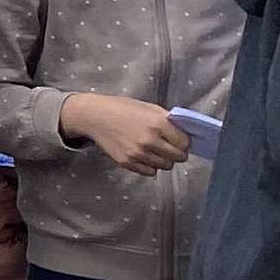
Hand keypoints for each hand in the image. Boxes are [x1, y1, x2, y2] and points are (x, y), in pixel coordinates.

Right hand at [66, 95, 198, 173]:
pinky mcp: (127, 162)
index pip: (185, 143)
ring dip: (163, 159)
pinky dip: (150, 166)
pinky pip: (150, 172)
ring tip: (155, 150)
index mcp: (158, 123)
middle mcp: (150, 140)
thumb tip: (184, 132)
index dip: (184, 141)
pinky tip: (144, 155)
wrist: (94, 116)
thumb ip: (167, 120)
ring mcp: (138, 153)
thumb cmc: (121, 108)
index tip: (179, 140)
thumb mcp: (148, 107)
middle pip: (178, 157)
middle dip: (177, 152)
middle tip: (170, 147)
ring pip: (166, 166)